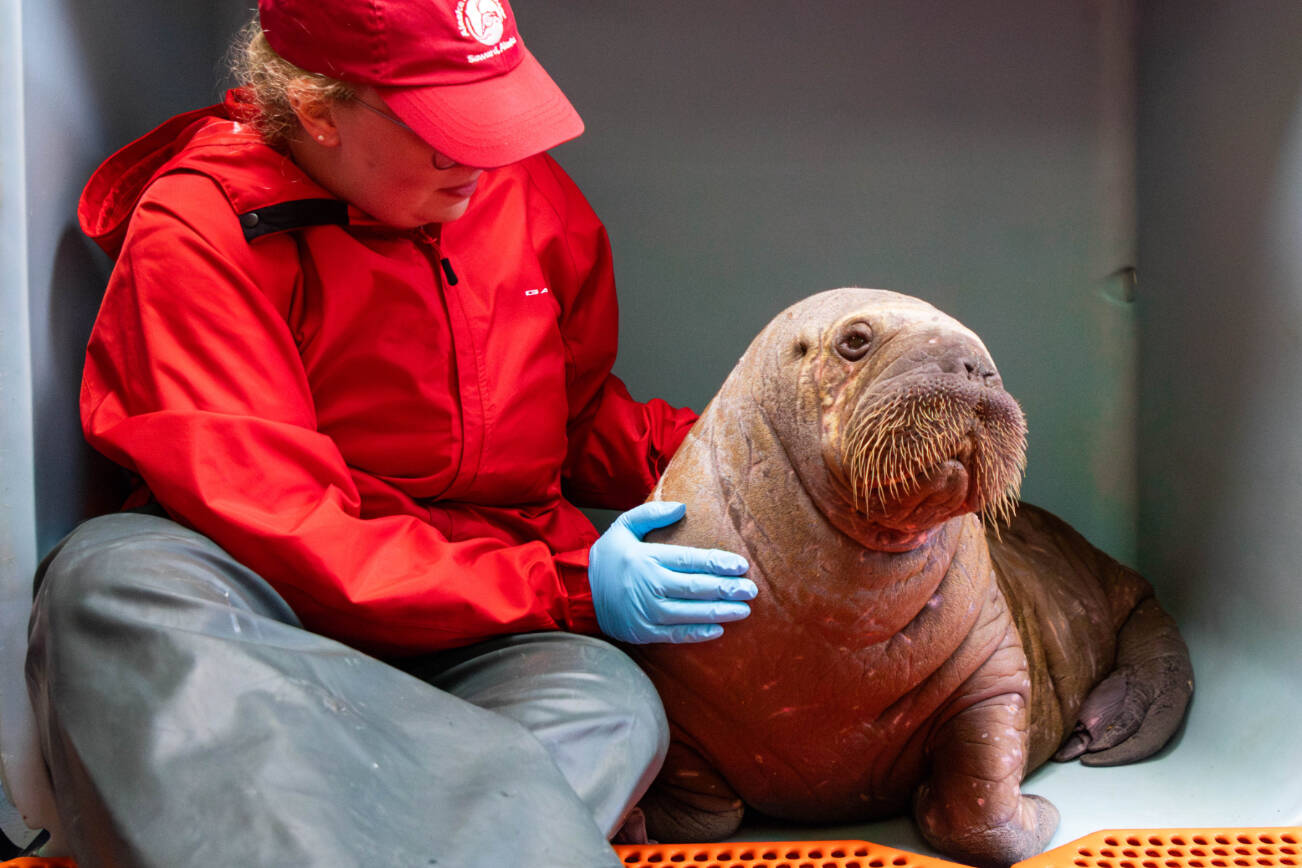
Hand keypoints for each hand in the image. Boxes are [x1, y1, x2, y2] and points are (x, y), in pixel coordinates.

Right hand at [589, 501, 756, 643]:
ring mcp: (646, 611)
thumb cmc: (608, 558)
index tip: (741, 566)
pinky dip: (697, 633)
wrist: (578, 592)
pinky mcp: (643, 631)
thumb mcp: (623, 527)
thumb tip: (682, 507)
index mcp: (647, 558)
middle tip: (751, 590)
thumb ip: (651, 514)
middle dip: (726, 589)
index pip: (690, 560)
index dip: (717, 563)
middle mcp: (649, 585)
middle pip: (695, 588)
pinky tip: (718, 630)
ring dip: (719, 612)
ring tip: (744, 610)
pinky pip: (675, 634)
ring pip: (689, 613)